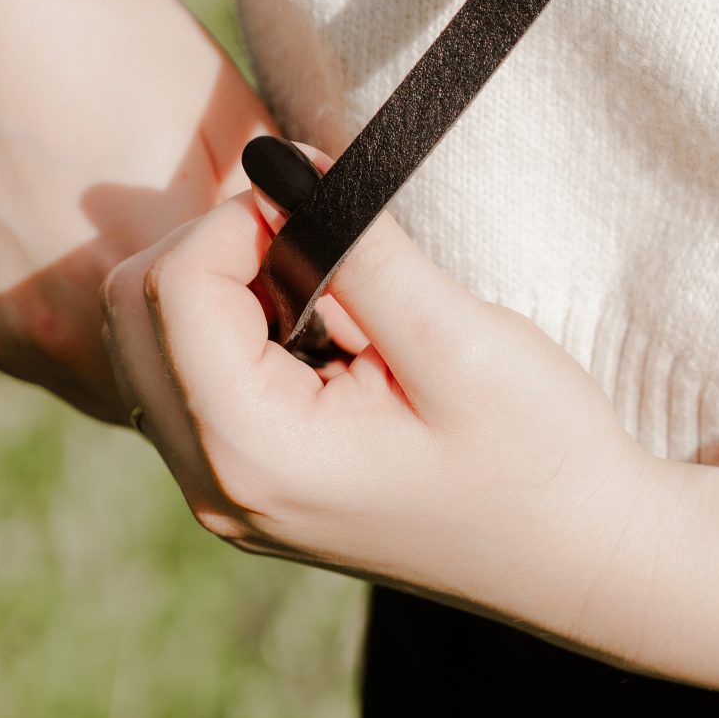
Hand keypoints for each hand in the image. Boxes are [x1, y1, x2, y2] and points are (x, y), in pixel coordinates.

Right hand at [0, 0, 273, 421]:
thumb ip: (289, 216)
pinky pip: (39, 350)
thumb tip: (340, 277)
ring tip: (161, 270)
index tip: (298, 309)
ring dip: (140, 346)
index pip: (245, 357)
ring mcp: (7, 328)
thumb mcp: (234, 121)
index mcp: (153, 270)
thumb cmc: (122, 41)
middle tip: (235, 299)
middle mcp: (69, 318)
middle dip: (211, 351)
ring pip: (105, 379)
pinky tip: (80, 250)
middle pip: (174, 386)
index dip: (275, 337)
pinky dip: (70, 321)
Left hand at [101, 179, 718, 698]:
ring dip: (228, 289)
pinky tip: (331, 337)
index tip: (329, 206)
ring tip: (340, 301)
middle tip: (329, 249)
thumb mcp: (457, 340)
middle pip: (133, 313)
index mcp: (255, 456)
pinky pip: (190, 380)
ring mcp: (224, 497)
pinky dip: (240, 331)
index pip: (170, 287)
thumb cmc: (541, 458)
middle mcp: (214, 488)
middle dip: (219, 250)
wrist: (586, 560)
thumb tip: (276, 157)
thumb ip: (356, 246)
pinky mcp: (248, 489)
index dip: (242, 218)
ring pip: (151, 343)